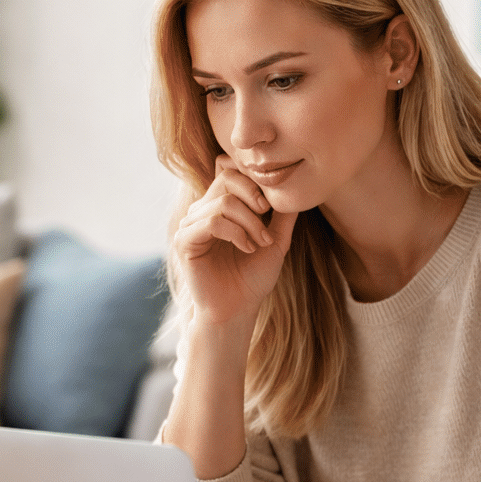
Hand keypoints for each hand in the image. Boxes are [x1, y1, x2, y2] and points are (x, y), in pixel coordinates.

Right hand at [173, 154, 298, 324]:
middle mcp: (201, 211)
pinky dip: (235, 233)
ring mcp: (190, 225)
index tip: (270, 206)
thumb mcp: (275, 241)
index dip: (252, 181)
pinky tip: (247, 247)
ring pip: (223, 203)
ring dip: (249, 222)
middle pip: (227, 180)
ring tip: (261, 243)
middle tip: (268, 223)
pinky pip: (212, 222)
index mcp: (218, 207)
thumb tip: (296, 190)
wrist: (238, 309)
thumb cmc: (253, 278)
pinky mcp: (184, 241)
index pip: (230, 172)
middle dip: (254, 198)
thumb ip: (282, 215)